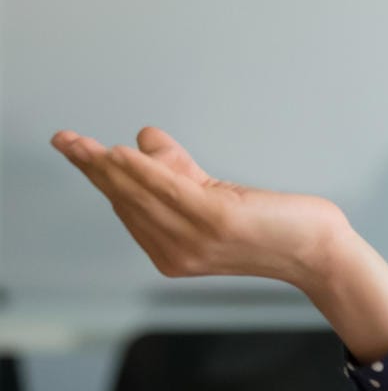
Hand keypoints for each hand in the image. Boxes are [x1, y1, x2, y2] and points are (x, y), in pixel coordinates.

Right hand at [49, 126, 350, 291]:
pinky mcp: (217, 221)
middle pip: (125, 200)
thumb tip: (145, 138)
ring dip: (109, 166)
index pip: (126, 207)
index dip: (99, 175)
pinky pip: (172, 190)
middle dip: (92, 168)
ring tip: (84, 144)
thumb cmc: (276, 225)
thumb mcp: (218, 197)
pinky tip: (125, 152)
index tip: (74, 149)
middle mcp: (175, 251)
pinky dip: (145, 169)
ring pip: (142, 194)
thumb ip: (180, 173)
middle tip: (64, 139)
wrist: (320, 253)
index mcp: (171, 250)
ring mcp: (195, 239)